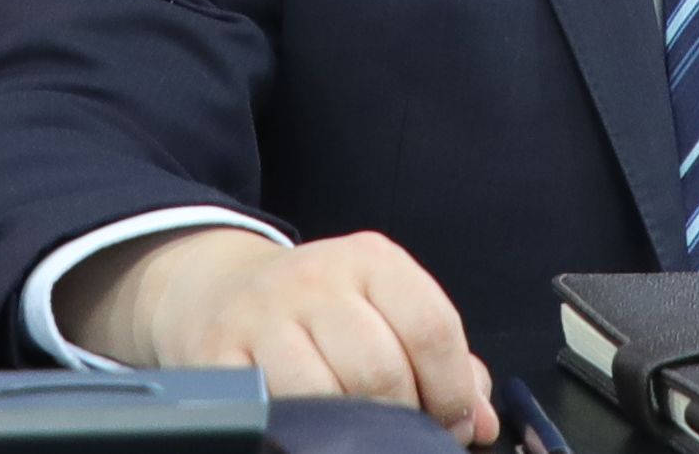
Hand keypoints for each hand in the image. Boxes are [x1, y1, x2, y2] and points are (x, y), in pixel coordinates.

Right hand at [60, 226, 499, 443]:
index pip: (431, 327)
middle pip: (380, 369)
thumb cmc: (319, 309)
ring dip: (350, 430)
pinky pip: (271, 409)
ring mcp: (264, 315)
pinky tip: (311, 430)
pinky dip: (299, 430)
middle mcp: (319, 278)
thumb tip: (480, 420)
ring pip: (324, 395)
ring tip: (359, 434)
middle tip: (407, 436)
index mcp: (372, 261)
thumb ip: (439, 358)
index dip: (452, 389)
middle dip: (404, 418)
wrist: (218, 290)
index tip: (457, 422)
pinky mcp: (218, 354)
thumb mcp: (383, 307)